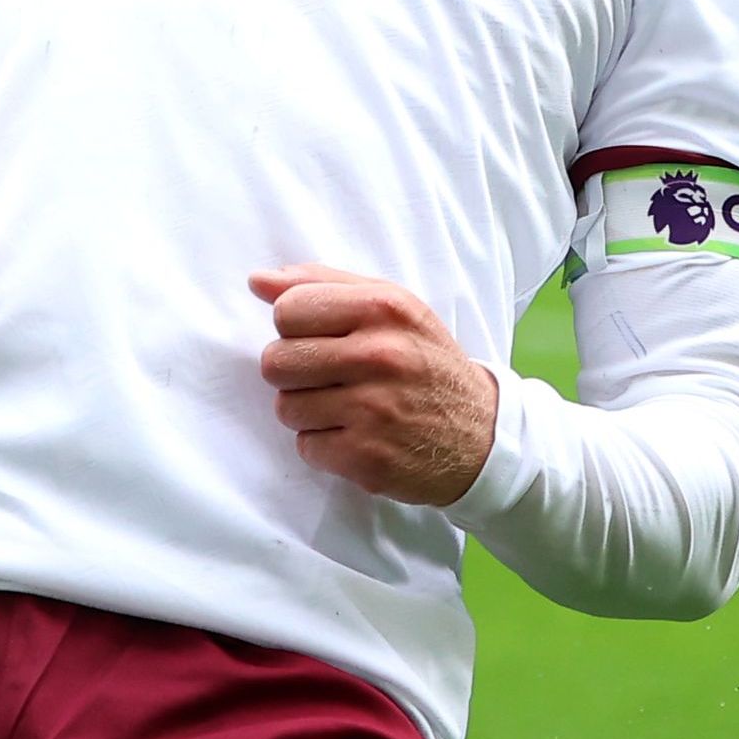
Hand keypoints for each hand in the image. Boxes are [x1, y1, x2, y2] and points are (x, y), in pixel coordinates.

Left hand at [251, 267, 496, 506]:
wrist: (482, 436)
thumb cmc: (426, 363)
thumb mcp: (393, 307)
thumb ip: (323, 284)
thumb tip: (256, 281)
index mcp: (384, 308)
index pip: (288, 309)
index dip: (295, 327)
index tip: (322, 339)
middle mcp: (380, 355)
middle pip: (276, 361)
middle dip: (294, 372)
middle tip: (330, 377)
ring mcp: (373, 410)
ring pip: (285, 407)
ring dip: (308, 411)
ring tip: (347, 407)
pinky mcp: (366, 457)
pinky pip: (306, 447)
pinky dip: (325, 445)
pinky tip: (357, 436)